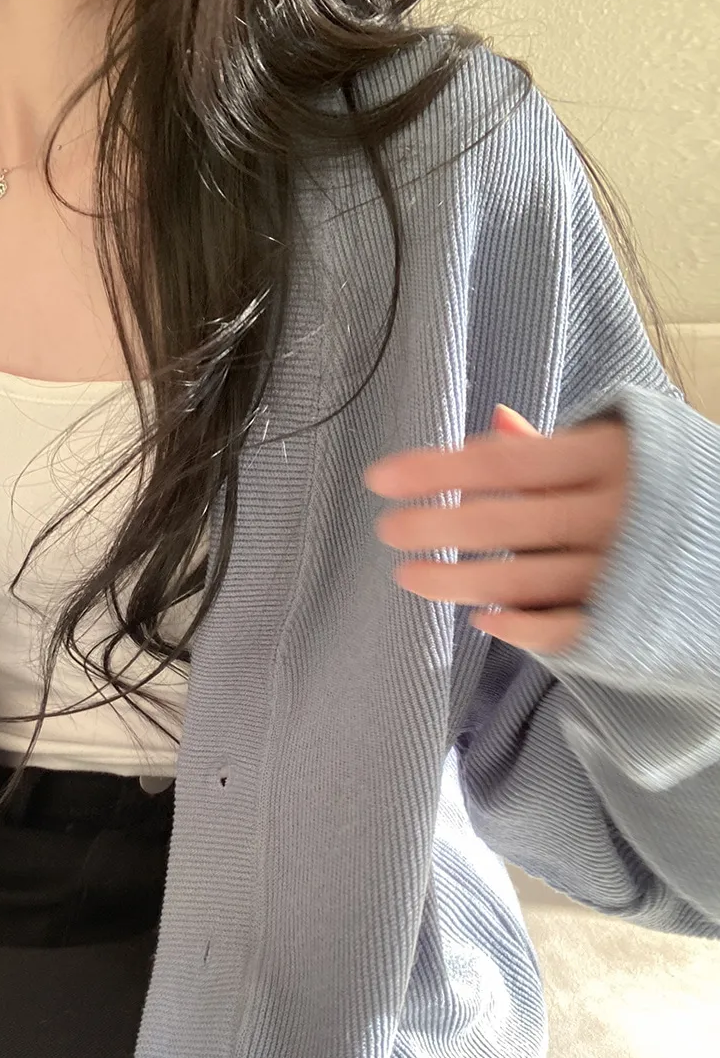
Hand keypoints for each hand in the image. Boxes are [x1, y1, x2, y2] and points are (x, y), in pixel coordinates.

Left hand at [362, 403, 630, 652]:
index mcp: (612, 457)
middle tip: (387, 531)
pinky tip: (479, 619)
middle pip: (502, 522)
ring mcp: (621, 573)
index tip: (381, 479)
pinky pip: (561, 631)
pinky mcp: (630, 625)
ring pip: (520, 580)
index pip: (502, 464)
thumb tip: (492, 427)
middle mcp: (615, 513)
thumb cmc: (677, 489)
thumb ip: (556, 448)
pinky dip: (517, 627)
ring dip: (456, 579)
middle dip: (435, 527)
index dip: (435, 471)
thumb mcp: (630, 449)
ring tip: (410, 574)